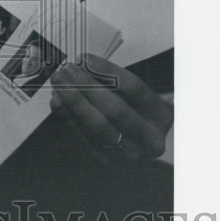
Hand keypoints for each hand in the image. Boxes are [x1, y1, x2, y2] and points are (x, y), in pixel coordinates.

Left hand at [49, 53, 172, 164]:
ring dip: (73, 101)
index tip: (85, 59)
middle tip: (67, 70)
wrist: (139, 142)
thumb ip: (113, 80)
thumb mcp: (135, 95)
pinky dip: (68, 117)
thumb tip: (83, 65)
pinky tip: (57, 100)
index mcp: (162, 115)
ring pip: (97, 126)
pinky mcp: (108, 161)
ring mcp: (129, 154)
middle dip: (87, 86)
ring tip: (59, 82)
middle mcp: (150, 138)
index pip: (134, 89)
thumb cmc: (136, 110)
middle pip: (115, 109)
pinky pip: (83, 137)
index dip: (107, 71)